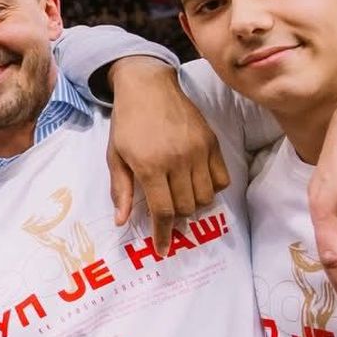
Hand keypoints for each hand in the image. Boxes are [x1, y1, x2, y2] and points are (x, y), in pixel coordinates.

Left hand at [106, 57, 228, 246]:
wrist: (147, 87)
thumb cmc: (126, 123)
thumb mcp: (114, 156)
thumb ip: (121, 190)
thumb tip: (122, 222)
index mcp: (150, 166)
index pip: (163, 211)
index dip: (163, 234)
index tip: (162, 249)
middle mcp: (178, 160)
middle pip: (186, 207)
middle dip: (176, 219)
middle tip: (167, 216)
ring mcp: (198, 151)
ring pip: (206, 197)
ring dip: (194, 205)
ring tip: (180, 199)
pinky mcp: (212, 142)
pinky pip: (222, 179)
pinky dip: (213, 189)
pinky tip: (197, 184)